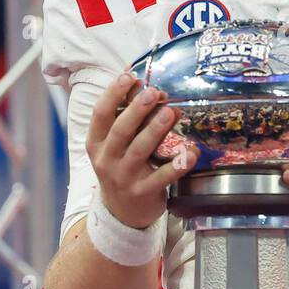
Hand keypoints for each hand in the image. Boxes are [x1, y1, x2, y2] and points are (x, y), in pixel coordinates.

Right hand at [86, 71, 198, 228]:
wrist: (121, 212)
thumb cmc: (120, 166)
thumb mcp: (114, 144)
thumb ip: (125, 115)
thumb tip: (139, 81)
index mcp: (97, 142)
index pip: (100, 114)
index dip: (113, 94)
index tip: (128, 76)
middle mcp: (107, 159)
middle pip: (120, 131)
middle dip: (137, 110)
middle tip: (154, 93)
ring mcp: (124, 177)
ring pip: (139, 151)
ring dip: (155, 130)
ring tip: (171, 112)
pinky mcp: (143, 192)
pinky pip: (162, 177)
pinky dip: (177, 165)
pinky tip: (191, 152)